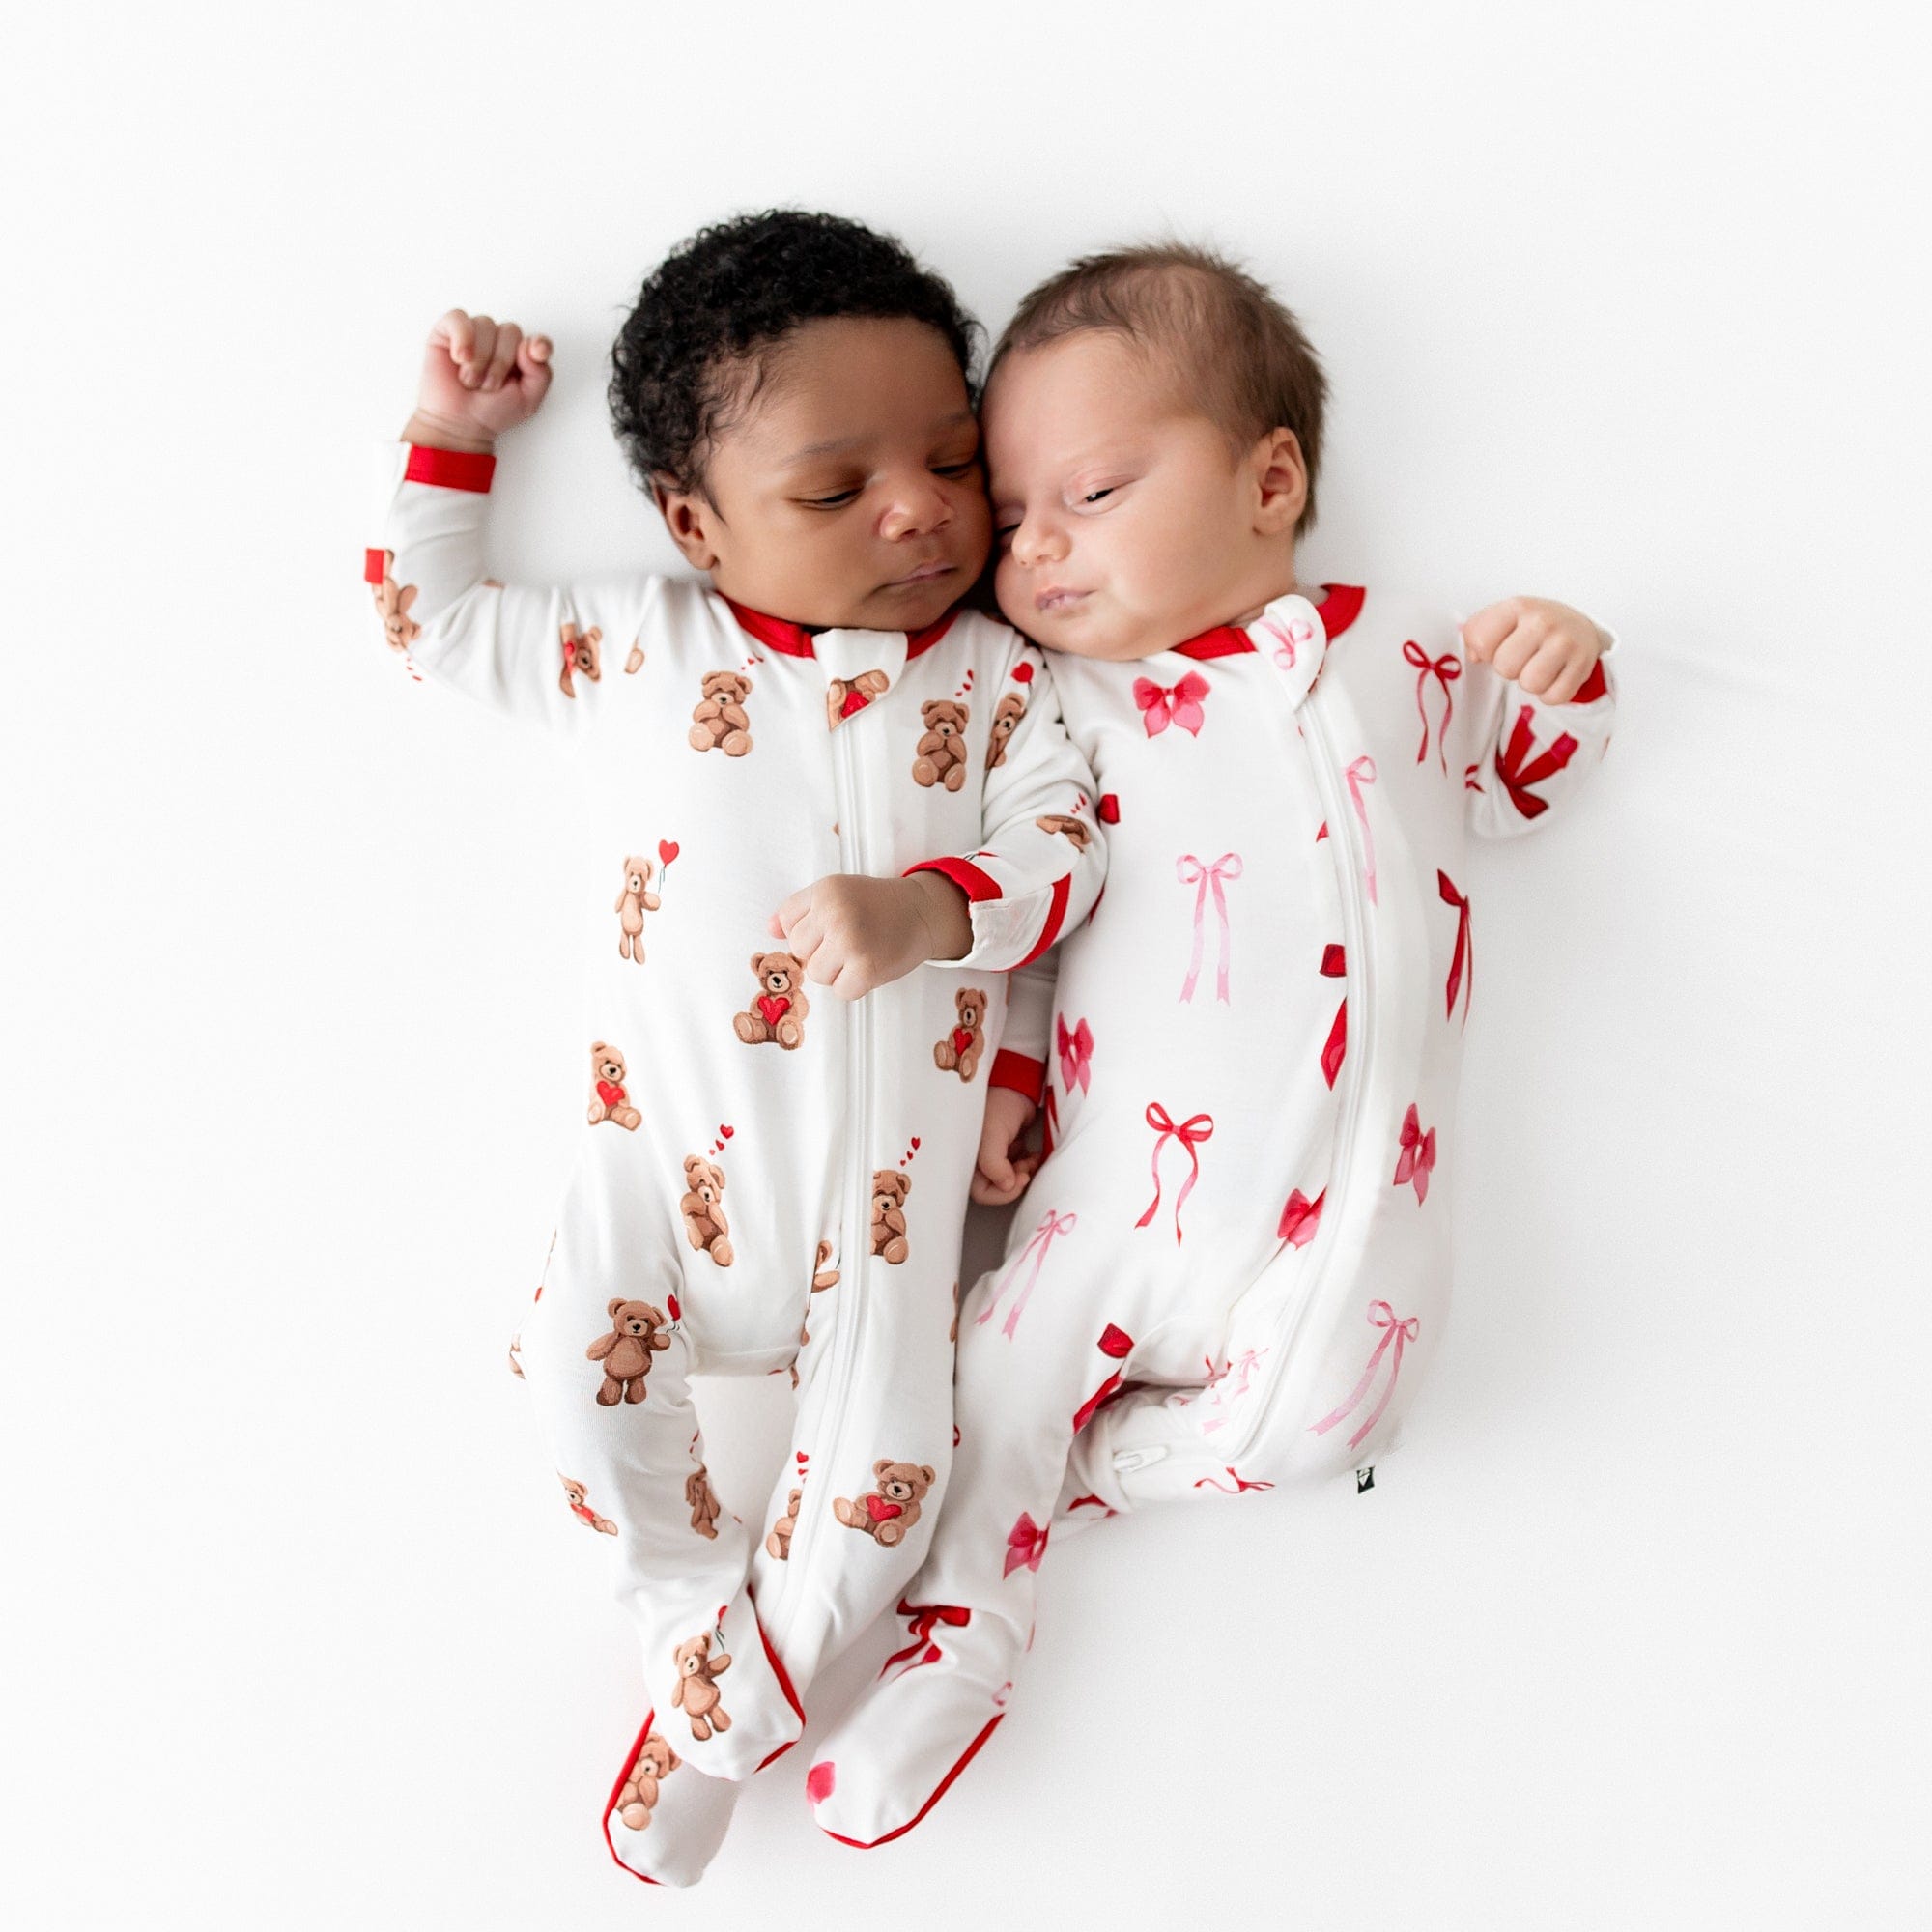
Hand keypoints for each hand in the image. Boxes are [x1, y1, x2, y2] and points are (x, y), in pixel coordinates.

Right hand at [402, 309, 553, 451]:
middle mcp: (499, 340)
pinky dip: (461, 338)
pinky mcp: (447, 331)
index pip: (536, 340)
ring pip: (485, 325)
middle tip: (489, 387)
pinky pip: (458, 318)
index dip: (539, 344)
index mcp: (521, 355)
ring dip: (480, 360)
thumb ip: (541, 374)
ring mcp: (474, 333)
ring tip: (471, 381)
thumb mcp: (528, 401)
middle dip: (501, 362)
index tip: (537, 354)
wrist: (459, 423)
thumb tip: (529, 346)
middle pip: (510, 331)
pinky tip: (460, 358)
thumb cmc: (492, 412)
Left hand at [768, 873, 969, 999]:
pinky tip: (869, 966)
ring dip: (836, 971)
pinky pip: (841, 991)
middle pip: (799, 952)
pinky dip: (854, 986)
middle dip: (820, 951)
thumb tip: (770, 930)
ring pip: (817, 975)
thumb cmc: (876, 904)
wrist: (922, 912)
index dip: (807, 931)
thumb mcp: (836, 893)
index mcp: (824, 891)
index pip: (787, 924)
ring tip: (858, 953)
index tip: (830, 925)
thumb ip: (800, 909)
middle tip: (849, 939)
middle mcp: (835, 914)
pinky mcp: (867, 968)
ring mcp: (850, 942)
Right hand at [971, 1087, 1039, 1205]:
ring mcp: (993, 1157)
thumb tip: (1006, 1186)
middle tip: (1026, 1169)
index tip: (1020, 1179)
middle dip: (1015, 1181)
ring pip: (1010, 1180)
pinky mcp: (1007, 1151)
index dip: (1002, 1193)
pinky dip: (1027, 1165)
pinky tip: (1032, 1154)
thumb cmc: (997, 1105)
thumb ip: (994, 1164)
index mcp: (966, 1159)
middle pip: (997, 1188)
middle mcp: (977, 1162)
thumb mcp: (992, 1135)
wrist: (1015, 1085)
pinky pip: (1017, 1169)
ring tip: (1030, 1158)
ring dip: (1023, 1173)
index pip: (981, 1193)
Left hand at [1462, 597, 1605, 703]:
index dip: (1485, 652)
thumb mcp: (1504, 618)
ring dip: (1530, 683)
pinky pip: (1553, 697)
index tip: (1499, 646)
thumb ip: (1478, 633)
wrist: (1578, 628)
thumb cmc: (1533, 627)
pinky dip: (1550, 694)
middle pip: (1504, 667)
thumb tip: (1474, 656)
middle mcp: (1543, 621)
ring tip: (1538, 667)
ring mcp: (1565, 642)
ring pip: (1530, 684)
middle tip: (1523, 658)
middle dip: (1509, 669)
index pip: (1480, 641)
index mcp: (1518, 606)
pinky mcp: (1583, 665)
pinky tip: (1554, 676)